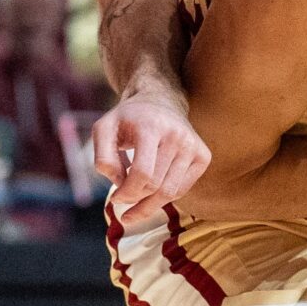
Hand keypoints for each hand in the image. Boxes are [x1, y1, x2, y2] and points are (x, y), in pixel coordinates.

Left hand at [93, 90, 209, 222]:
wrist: (161, 101)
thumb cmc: (129, 119)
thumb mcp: (103, 129)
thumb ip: (103, 158)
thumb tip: (120, 184)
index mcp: (152, 126)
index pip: (142, 173)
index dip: (127, 193)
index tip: (115, 199)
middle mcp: (177, 135)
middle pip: (156, 186)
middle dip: (135, 200)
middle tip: (122, 200)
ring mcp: (193, 146)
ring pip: (171, 193)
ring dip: (149, 204)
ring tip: (134, 204)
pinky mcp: (203, 156)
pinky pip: (182, 190)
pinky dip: (164, 198)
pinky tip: (151, 193)